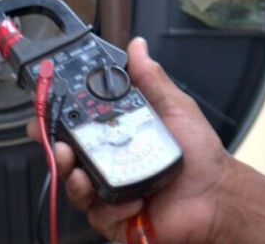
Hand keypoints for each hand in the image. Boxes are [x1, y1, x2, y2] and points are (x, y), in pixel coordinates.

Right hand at [27, 37, 232, 242]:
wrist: (217, 195)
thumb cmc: (199, 154)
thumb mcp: (175, 108)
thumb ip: (152, 79)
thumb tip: (137, 47)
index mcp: (118, 135)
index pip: (79, 125)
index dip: (59, 119)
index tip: (47, 110)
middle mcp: (110, 162)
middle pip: (68, 157)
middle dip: (55, 150)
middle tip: (58, 144)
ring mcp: (110, 190)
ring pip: (76, 186)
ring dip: (71, 177)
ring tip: (77, 170)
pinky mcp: (116, 217)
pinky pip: (99, 213)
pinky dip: (109, 205)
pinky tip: (129, 199)